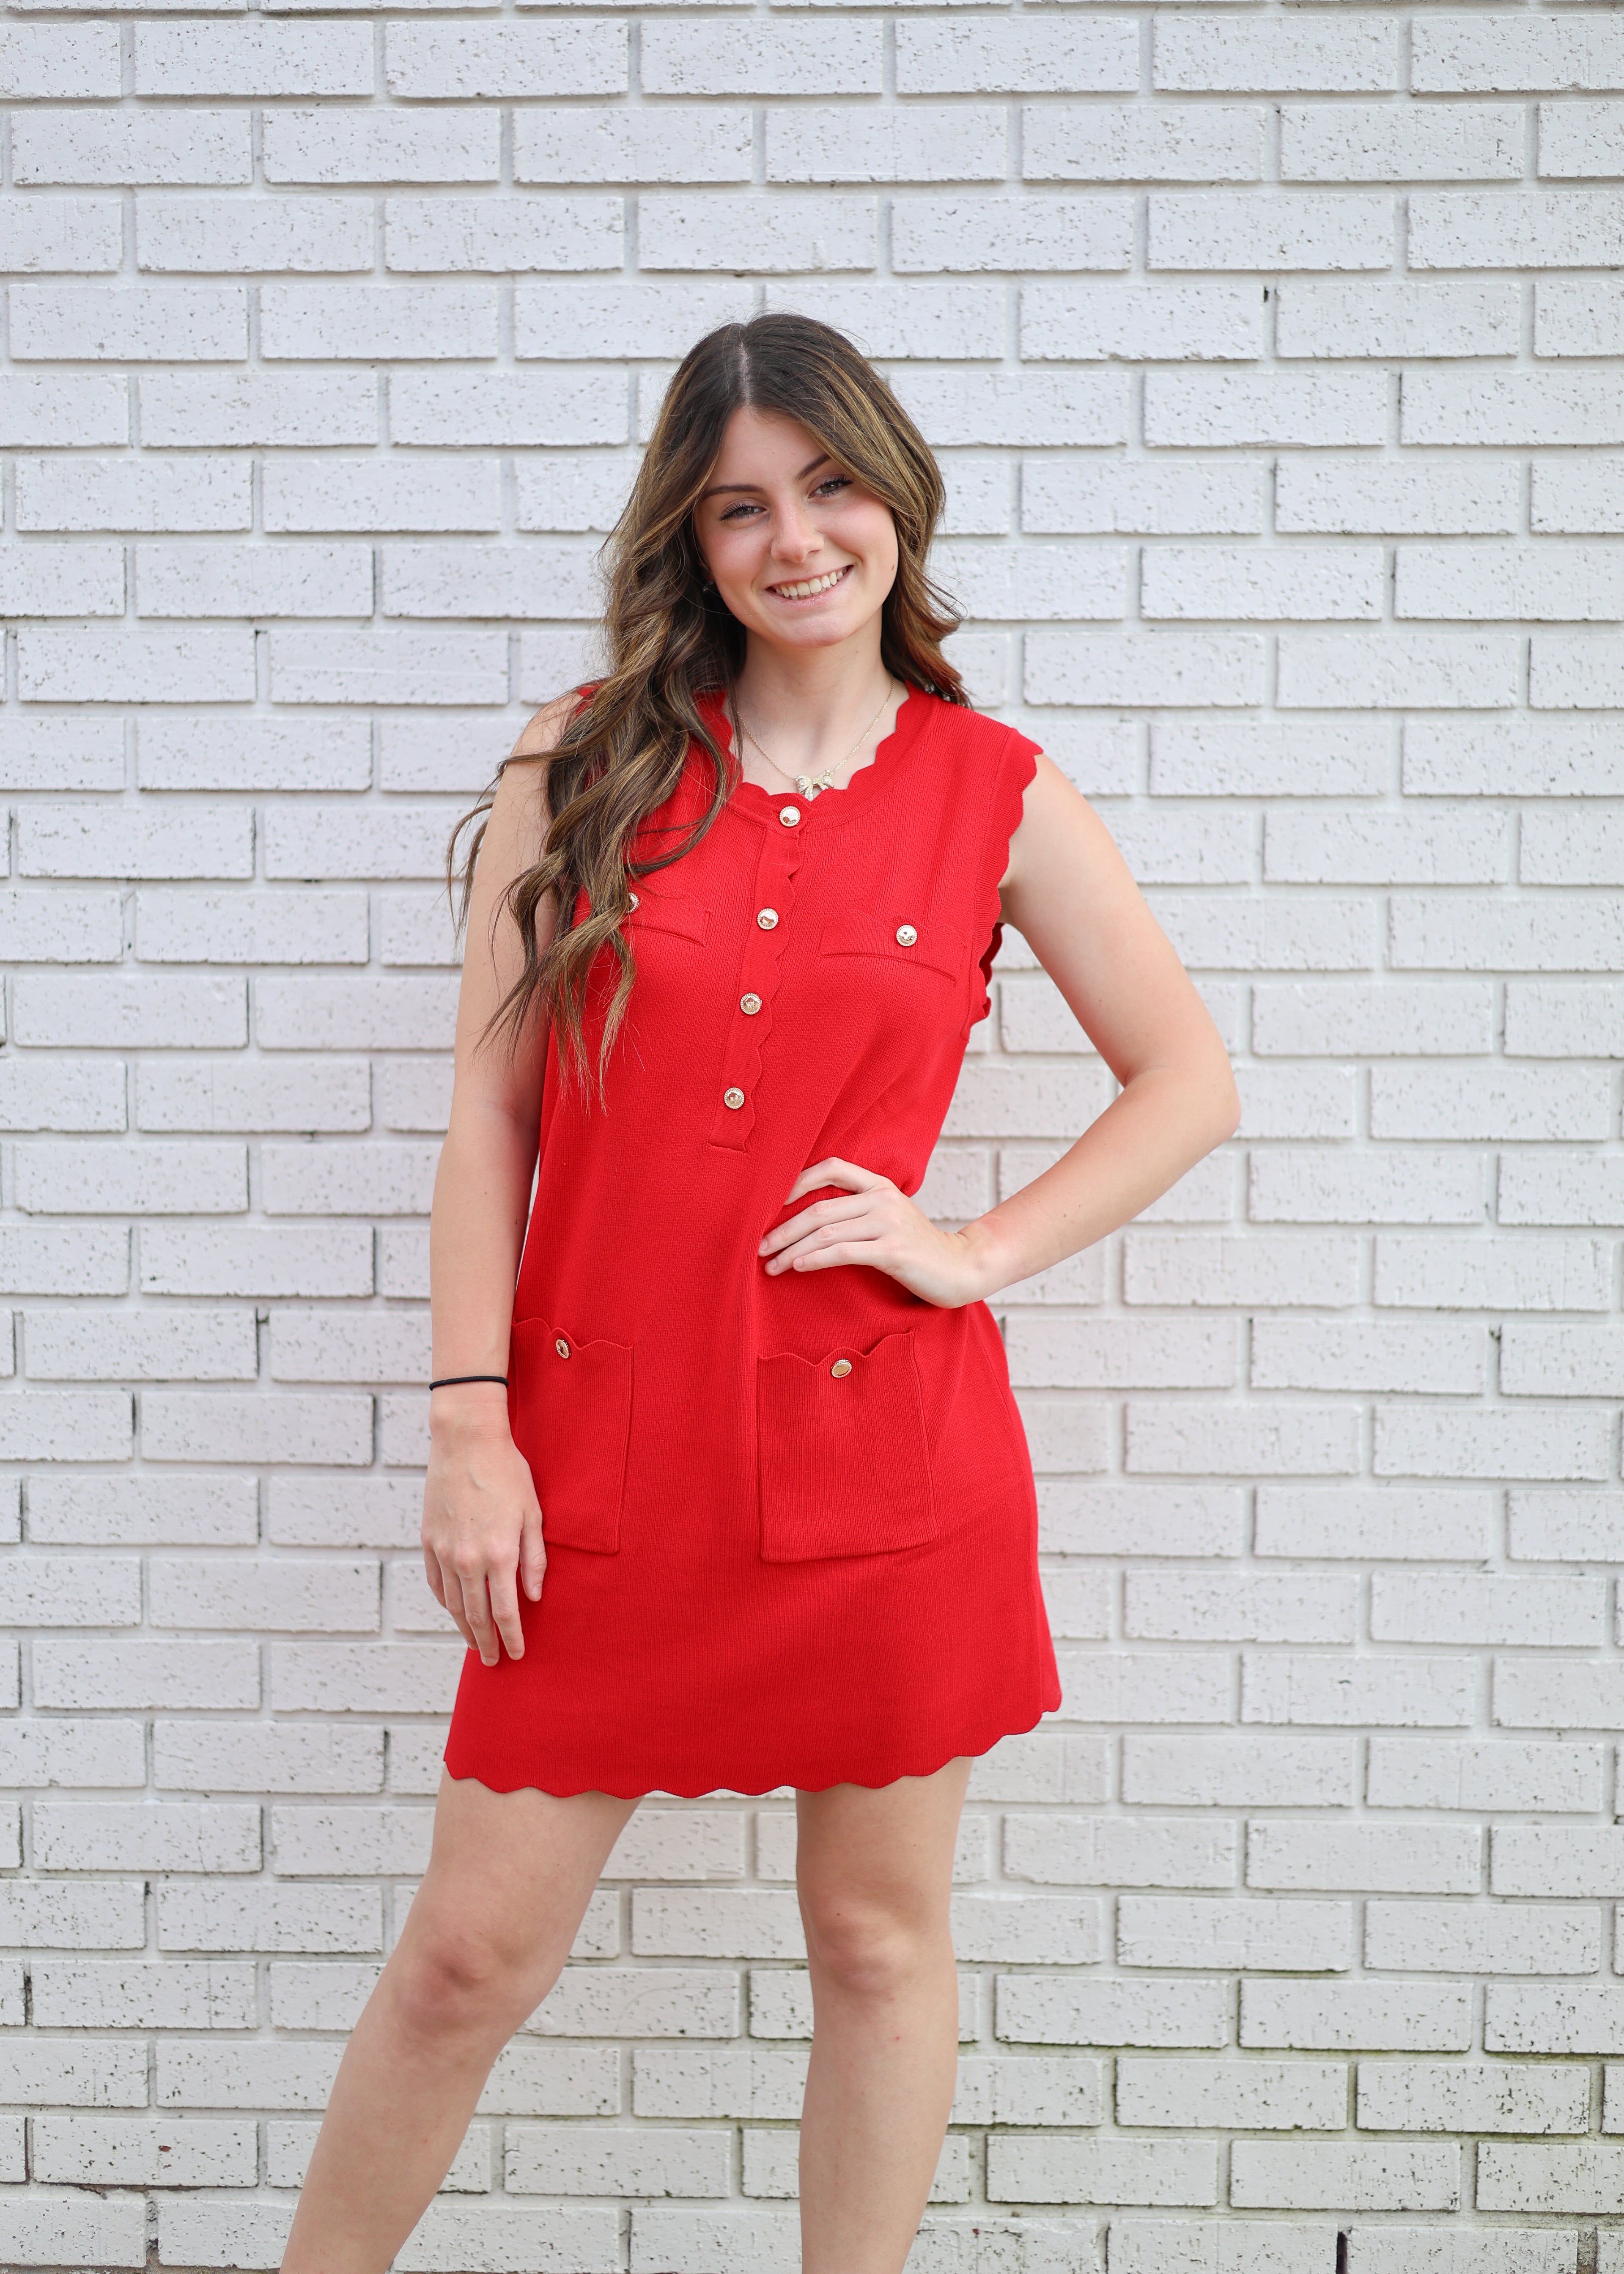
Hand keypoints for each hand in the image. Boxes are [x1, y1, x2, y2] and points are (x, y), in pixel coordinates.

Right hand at [421, 1391, 545, 1666]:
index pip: (505, 1611)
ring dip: (463, 1628)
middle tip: (493, 1661)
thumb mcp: (533, 1514)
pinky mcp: (429, 1540)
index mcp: (499, 1553)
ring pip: (452, 1603)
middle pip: (476, 1615)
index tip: (517, 1654)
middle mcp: (468, 1558)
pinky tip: (453, 1610)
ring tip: (474, 1643)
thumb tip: (533, 1596)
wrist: (466, 1442)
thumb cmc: (507, 1473)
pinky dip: (444, 1601)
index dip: (512, 1636)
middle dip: (486, 1642)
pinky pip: (435, 1582)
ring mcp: (444, 1551)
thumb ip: (534, 1559)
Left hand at [757, 1156, 996, 1309]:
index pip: (831, 1167)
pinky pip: (844, 1252)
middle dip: (783, 1228)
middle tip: (759, 1246)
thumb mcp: (887, 1218)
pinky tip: (798, 1267)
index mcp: (879, 1185)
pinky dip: (815, 1259)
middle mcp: (883, 1198)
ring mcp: (890, 1223)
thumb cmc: (915, 1247)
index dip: (796, 1182)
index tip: (768, 1204)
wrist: (959, 1269)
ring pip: (827, 1232)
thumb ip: (855, 1210)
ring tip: (771, 1265)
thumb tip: (804, 1218)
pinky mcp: (894, 1251)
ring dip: (792, 1250)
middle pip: (819, 1207)